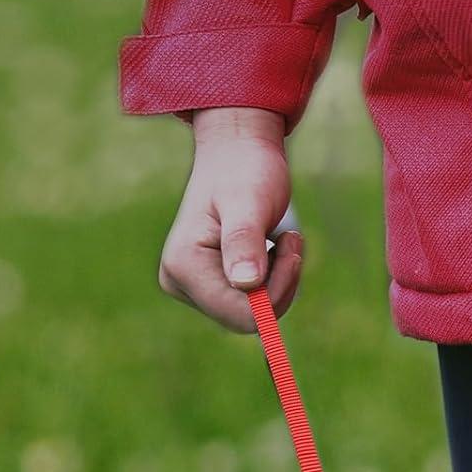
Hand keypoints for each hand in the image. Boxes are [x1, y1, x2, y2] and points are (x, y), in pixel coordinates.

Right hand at [158, 107, 301, 333]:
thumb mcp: (249, 201)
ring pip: (250, 315)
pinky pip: (248, 304)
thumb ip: (244, 240)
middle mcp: (178, 282)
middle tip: (290, 241)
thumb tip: (246, 284)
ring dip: (277, 282)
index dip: (275, 292)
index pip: (239, 314)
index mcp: (183, 266)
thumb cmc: (245, 169)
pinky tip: (269, 249)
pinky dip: (270, 281)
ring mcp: (190, 286)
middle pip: (244, 319)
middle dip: (277, 286)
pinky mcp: (206, 286)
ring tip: (280, 239)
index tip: (292, 248)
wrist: (237, 151)